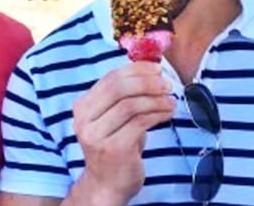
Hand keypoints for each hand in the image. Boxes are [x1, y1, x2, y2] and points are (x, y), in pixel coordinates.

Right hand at [70, 62, 174, 204]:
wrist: (106, 184)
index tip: (156, 68)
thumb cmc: (115, 146)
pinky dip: (158, 114)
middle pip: (119, 88)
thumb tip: (150, 69)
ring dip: (156, 99)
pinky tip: (168, 113)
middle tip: (166, 84)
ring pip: (131, 105)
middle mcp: (84, 119)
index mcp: (82, 106)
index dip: (136, 70)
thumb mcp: (113, 118)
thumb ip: (123, 96)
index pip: (110, 78)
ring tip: (170, 101)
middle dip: (147, 82)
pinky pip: (140, 122)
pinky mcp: (113, 148)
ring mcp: (97, 134)